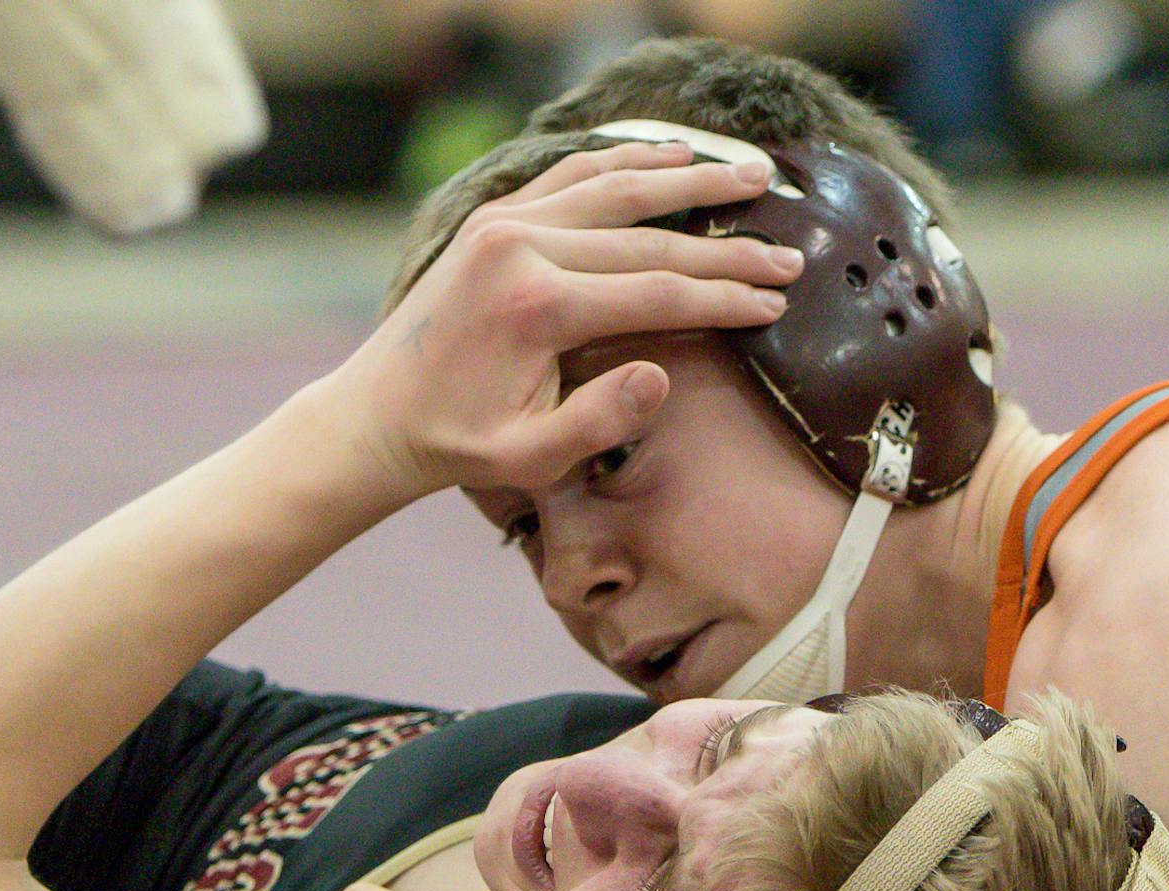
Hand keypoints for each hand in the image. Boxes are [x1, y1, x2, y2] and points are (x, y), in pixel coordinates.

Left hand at [319, 140, 802, 504]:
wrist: (378, 413)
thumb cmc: (460, 445)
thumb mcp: (531, 457)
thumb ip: (599, 421)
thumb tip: (663, 377)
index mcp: (536, 305)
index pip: (657, 292)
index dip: (724, 298)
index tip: (776, 302)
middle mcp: (521, 246)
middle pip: (648, 238)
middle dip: (727, 248)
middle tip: (789, 255)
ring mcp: (505, 222)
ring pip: (617, 188)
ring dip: (690, 179)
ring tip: (753, 174)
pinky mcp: (495, 217)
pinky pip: (574, 176)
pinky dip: (626, 162)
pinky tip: (673, 155)